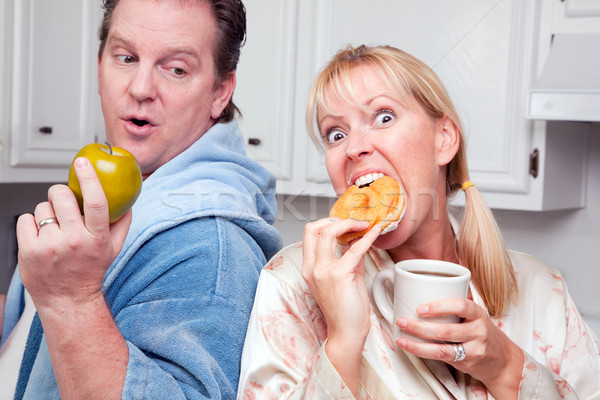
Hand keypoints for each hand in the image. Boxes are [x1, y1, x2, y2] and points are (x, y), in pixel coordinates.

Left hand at [16, 157, 130, 310]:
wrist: (68, 301)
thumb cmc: (90, 271)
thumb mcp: (113, 248)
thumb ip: (122, 223)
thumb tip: (128, 200)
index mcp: (97, 238)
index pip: (96, 202)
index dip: (89, 178)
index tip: (83, 163)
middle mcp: (74, 241)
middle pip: (62, 196)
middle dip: (61, 193)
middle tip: (63, 201)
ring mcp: (50, 246)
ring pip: (42, 207)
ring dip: (47, 212)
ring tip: (54, 228)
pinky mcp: (28, 251)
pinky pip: (25, 219)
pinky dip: (31, 224)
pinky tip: (41, 236)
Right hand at [301, 217, 380, 394]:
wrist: (347, 333)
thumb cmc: (346, 311)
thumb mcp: (346, 278)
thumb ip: (349, 258)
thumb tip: (358, 240)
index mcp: (310, 268)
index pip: (310, 234)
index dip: (328, 223)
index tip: (346, 223)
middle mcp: (312, 268)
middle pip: (315, 228)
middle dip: (337, 219)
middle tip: (355, 221)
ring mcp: (322, 271)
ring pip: (329, 232)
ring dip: (349, 224)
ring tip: (364, 225)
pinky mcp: (338, 275)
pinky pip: (354, 249)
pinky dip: (367, 238)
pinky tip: (375, 233)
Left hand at [395, 298, 523, 398]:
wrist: (503, 360)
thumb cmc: (482, 333)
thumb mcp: (474, 316)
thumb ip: (455, 307)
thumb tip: (421, 291)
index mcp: (477, 313)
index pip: (461, 306)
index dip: (439, 306)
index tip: (420, 308)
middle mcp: (477, 331)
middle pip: (446, 330)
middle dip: (419, 326)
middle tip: (401, 321)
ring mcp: (473, 348)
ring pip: (441, 348)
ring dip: (417, 344)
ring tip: (401, 338)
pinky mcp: (467, 362)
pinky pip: (442, 357)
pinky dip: (424, 353)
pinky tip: (412, 348)